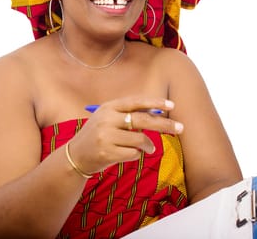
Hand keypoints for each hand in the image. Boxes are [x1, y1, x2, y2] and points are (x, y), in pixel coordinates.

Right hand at [67, 96, 183, 174]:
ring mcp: (105, 136)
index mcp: (109, 107)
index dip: (154, 103)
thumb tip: (159, 114)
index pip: (135, 101)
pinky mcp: (106, 153)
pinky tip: (130, 154)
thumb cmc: (99, 135)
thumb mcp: (109, 119)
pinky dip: (137, 155)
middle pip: (142, 120)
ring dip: (149, 145)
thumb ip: (130, 115)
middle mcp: (106, 119)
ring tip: (148, 148)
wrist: (75, 156)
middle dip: (164, 124)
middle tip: (180, 128)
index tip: (171, 106)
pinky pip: (133, 154)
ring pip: (140, 139)